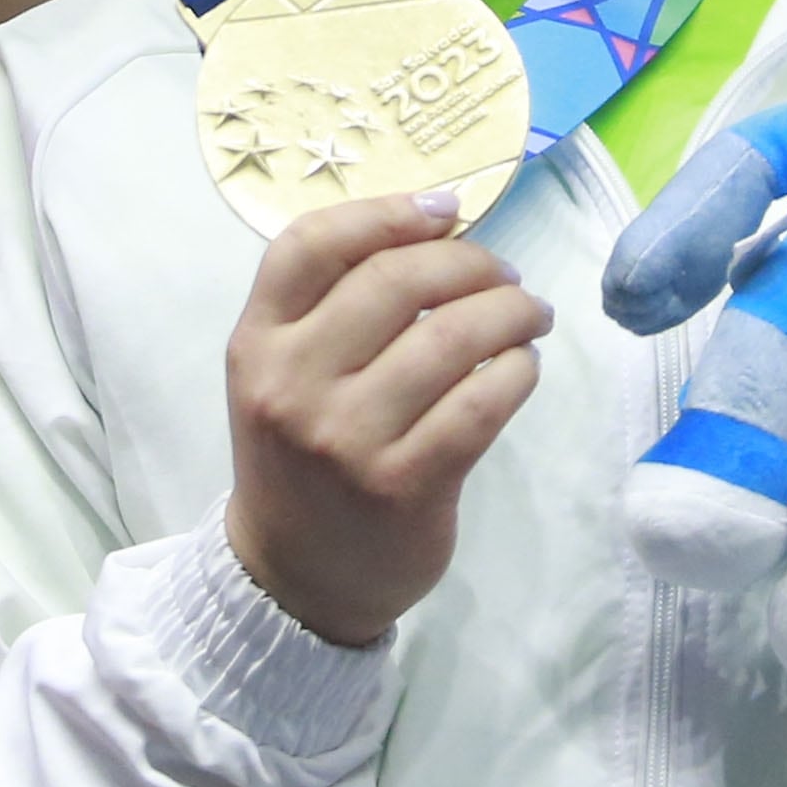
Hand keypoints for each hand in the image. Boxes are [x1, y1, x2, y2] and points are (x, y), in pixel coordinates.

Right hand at [220, 192, 553, 647]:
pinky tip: (524, 368)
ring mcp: (347, 439)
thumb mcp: (284, 375)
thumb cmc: (301, 457)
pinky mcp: (404, 485)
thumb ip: (333, 307)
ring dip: (509, 312)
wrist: (296, 577)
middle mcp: (293, 385)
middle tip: (504, 274)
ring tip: (528, 314)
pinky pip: (481, 404)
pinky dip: (518, 372)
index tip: (444, 210)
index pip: (309, 245)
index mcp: (257, 345)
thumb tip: (437, 225)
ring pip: (450, 338)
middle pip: (395, 281)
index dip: (385, 212)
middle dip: (469, 263)